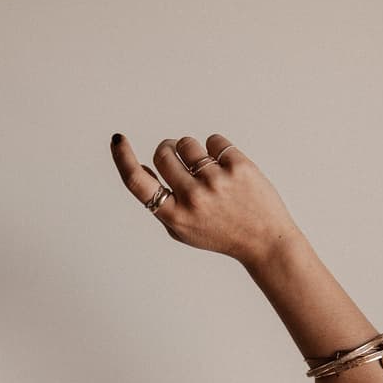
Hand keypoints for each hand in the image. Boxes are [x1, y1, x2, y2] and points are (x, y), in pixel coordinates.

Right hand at [110, 131, 300, 263]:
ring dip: (193, 150)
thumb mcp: (183, 230)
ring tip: (208, 170)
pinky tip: (228, 169)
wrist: (265, 242)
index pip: (137, 182)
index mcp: (175, 216)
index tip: (118, 140)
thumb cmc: (220, 233)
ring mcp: (216, 181)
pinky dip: (217, 149)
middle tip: (181, 160)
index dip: (122, 158)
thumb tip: (140, 166)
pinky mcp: (239, 167)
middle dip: (168, 150)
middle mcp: (193, 198)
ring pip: (187, 143)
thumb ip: (160, 203)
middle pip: (163, 153)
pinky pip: (214, 140)